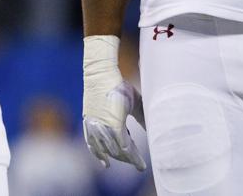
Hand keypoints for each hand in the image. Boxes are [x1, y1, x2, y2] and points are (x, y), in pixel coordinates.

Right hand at [83, 35, 146, 169]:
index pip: (127, 150)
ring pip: (104, 150)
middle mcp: (102, 129)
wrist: (99, 75)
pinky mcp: (87, 123)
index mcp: (115, 125)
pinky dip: (97, 154)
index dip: (135, 160)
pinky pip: (91, 144)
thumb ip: (143, 118)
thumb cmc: (120, 86)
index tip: (142, 167)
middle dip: (127, 159)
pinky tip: (104, 162)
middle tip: (136, 163)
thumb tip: (155, 132)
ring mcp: (93, 126)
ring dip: (114, 157)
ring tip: (124, 162)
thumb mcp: (135, 103)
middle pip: (116, 152)